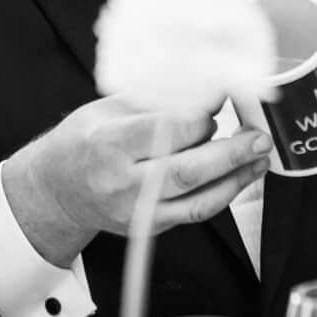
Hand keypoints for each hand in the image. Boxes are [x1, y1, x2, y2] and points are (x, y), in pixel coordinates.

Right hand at [2, 95, 271, 265]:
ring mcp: (136, 211)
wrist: (56, 191)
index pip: (166, 131)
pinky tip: (241, 176)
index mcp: (108, 145)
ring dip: (237, 178)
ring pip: (199, 199)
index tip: (223, 97)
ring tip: (260, 157)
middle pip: (188, 170)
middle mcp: (122, 184)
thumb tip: (205, 89)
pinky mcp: (150, 227)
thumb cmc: (82, 142)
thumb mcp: (106, 110)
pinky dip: (223, 194)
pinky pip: (195, 213)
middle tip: (259, 136)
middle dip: (231, 153)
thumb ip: (153, 103)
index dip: (201, 114)